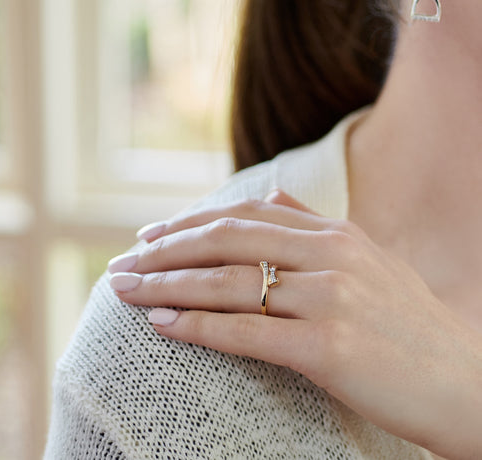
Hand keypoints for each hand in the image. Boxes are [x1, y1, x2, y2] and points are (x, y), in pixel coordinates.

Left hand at [108, 190, 481, 458]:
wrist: (464, 381)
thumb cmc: (408, 323)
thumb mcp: (368, 258)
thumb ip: (314, 223)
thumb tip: (271, 192)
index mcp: (336, 233)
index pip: (245, 215)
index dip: (191, 221)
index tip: (151, 235)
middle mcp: (329, 256)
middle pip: (226, 240)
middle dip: (166, 250)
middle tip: (124, 262)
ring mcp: (329, 299)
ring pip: (226, 282)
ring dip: (166, 286)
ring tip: (125, 292)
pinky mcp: (328, 347)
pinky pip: (245, 331)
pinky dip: (196, 326)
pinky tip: (161, 324)